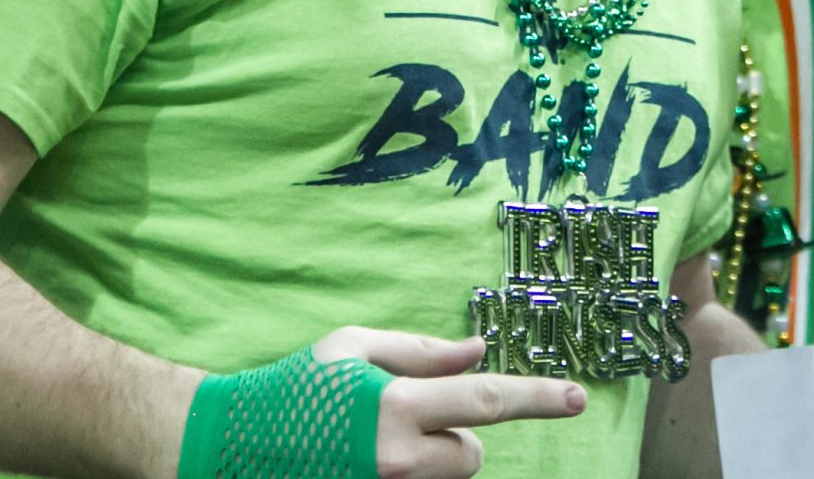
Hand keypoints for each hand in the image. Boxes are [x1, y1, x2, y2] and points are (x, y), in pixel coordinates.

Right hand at [309, 328, 584, 478]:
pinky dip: (408, 474)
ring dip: (430, 458)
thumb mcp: (351, 348)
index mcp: (393, 406)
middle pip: (472, 451)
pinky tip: (367, 460)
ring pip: (447, 475)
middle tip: (403, 417)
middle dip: (454, 433)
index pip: (486, 401)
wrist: (233, 445)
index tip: (580, 397)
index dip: (538, 398)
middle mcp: (395, 459)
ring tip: (375, 442)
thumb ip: (421, 352)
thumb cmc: (293, 388)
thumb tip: (478, 353)